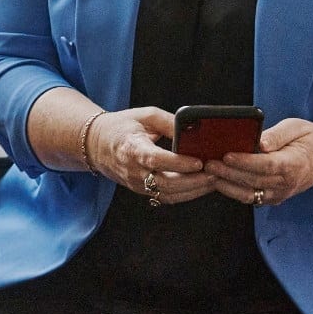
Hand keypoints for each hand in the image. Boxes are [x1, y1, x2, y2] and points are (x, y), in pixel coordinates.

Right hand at [86, 107, 209, 204]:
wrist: (97, 144)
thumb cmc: (123, 127)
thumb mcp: (145, 115)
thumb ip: (169, 122)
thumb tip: (194, 129)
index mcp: (131, 148)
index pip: (156, 159)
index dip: (178, 163)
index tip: (199, 161)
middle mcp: (133, 170)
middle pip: (165, 183)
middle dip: (193, 181)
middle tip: (214, 173)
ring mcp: (136, 183)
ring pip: (167, 194)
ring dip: (193, 190)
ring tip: (213, 180)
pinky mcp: (141, 191)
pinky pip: (165, 198)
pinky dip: (185, 195)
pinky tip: (200, 186)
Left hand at [204, 113, 312, 206]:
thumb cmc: (309, 138)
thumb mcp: (297, 127)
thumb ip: (277, 135)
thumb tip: (261, 142)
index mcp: (295, 164)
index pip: (266, 165)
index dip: (245, 162)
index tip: (226, 155)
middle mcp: (287, 183)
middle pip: (253, 180)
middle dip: (228, 173)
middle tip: (208, 163)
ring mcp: (280, 194)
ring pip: (249, 194)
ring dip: (227, 185)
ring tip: (209, 172)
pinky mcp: (274, 198)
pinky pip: (251, 198)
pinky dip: (234, 191)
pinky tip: (219, 180)